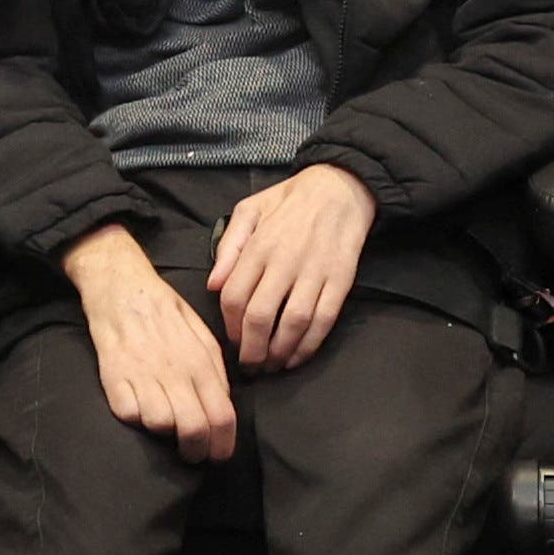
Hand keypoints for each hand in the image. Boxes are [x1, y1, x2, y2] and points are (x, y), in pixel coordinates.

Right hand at [63, 226, 237, 460]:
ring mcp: (143, 374)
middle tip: (193, 455)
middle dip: (197, 452)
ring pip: (161, 425)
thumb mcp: (203, 336)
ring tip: (165, 425)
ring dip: (164, 433)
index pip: (222, 416)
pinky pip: (129, 415)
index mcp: (201, 362)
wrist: (123, 289)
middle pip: (194, 429)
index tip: (219, 455)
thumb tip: (224, 406)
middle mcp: (175, 370)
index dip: (224, 445)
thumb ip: (216, 372)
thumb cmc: (166, 313)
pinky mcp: (114, 377)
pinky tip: (140, 407)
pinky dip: (135, 418)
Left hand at [207, 161, 377, 372]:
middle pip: (259, 317)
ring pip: (292, 324)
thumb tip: (213, 286)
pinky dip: (309, 345)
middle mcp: (284, 261)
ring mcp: (315, 272)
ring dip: (279, 352)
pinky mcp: (340, 280)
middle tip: (249, 365)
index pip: (234, 297)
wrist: (340, 188)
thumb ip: (228, 247)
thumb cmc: (290, 200)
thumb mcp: (248, 210)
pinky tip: (297, 357)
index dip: (229, 328)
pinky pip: (324, 320)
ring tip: (272, 366)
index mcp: (258, 246)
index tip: (231, 342)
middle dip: (251, 350)